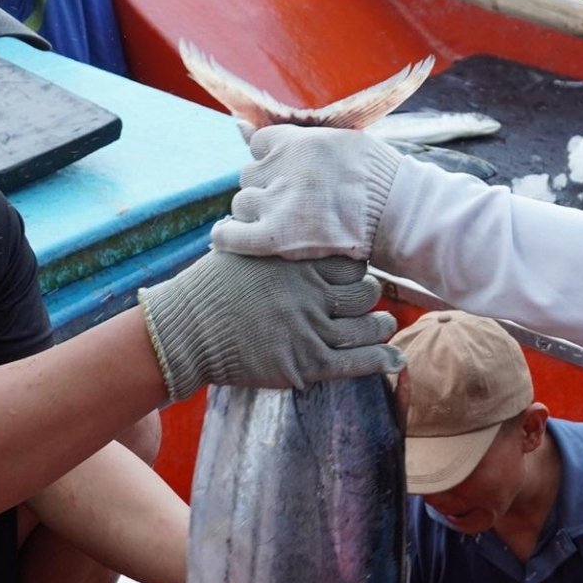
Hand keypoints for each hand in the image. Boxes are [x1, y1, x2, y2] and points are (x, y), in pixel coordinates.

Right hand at [138, 252, 402, 402]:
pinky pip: (357, 362)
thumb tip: (287, 218)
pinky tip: (396, 359)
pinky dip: (382, 360)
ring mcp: (311, 329)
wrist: (186, 332)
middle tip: (365, 298)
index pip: (351, 260)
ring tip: (381, 325)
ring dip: (380, 326)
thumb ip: (274, 238)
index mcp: (298, 260)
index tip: (351, 273)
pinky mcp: (307, 363)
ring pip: (368, 326)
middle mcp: (311, 292)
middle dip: (369, 294)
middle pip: (365, 290)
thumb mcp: (244, 246)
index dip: (355, 267)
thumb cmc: (210, 287)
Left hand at [209, 125, 402, 259]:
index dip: (271, 160)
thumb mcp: (340, 141)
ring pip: (242, 204)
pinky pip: (234, 236)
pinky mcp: (277, 237)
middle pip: (249, 176)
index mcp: (298, 141)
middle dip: (265, 187)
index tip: (286, 173)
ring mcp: (278, 203)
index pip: (259, 144)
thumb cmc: (379, 177)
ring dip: (255, 213)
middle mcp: (282, 167)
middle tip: (291, 203)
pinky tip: (228, 238)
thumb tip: (238, 126)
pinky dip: (227, 237)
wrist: (401, 212)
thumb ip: (295, 136)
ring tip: (281, 223)